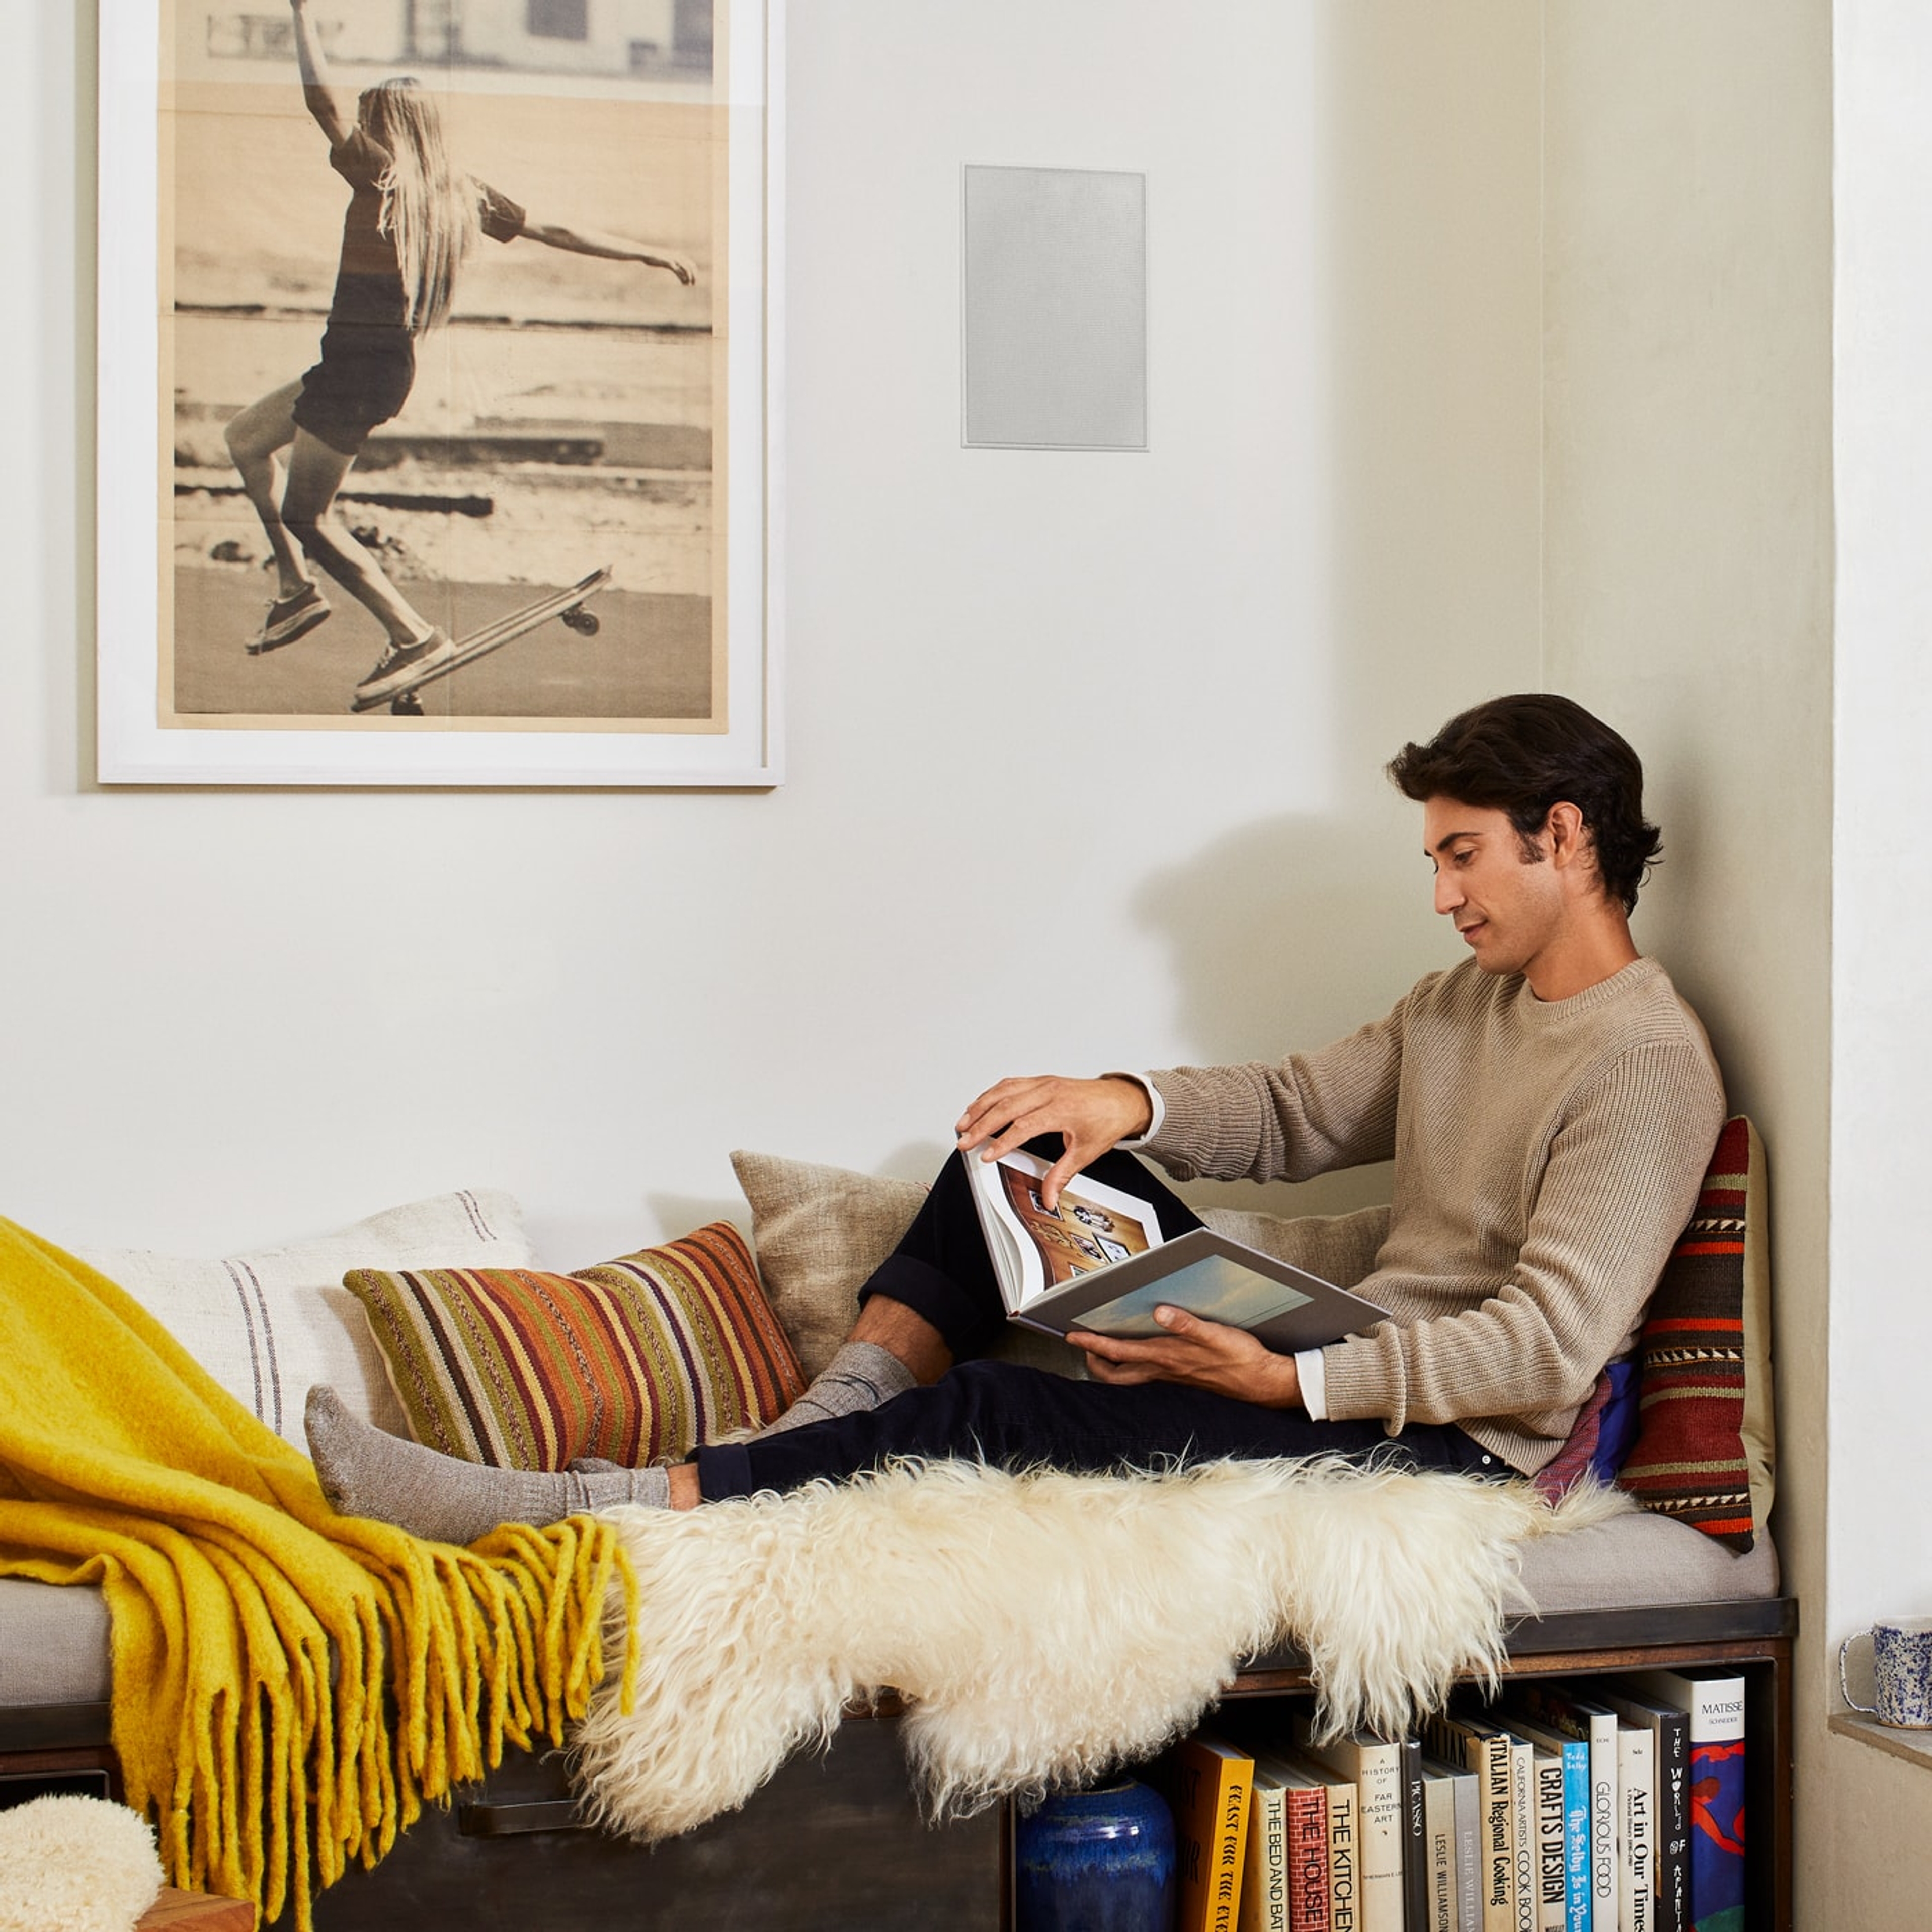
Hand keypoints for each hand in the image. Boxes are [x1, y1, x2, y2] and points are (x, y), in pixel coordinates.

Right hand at [644, 250, 696, 284]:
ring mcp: (673, 259)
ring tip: (689, 285)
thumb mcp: (666, 262)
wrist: (647, 253)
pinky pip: (678, 271)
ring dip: (689, 277)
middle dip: (694, 275)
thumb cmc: (656, 258)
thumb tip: (677, 272)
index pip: (691, 263)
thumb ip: (673, 266)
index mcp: (678, 255)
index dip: (694, 272)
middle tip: (694, 284)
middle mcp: (678, 256)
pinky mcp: (669, 262)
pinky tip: (683, 283)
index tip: (694, 279)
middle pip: (690, 266)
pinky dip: (681, 277)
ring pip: (686, 269)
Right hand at [955, 1074, 1151, 1208]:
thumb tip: (1048, 1197)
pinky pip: (1010, 1083)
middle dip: (980, 1125)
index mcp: (1061, 1109)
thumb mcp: (1086, 1152)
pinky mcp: (1041, 1081)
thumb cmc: (1107, 1119)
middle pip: (1006, 1106)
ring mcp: (1043, 1083)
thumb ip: (1062, 1174)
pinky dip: (991, 1094)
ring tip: (964, 1123)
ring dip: (980, 1106)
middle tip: (964, 1140)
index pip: (1023, 1126)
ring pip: (1003, 1091)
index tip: (987, 1154)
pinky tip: (980, 1104)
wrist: (1123, 1098)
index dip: (1001, 1142)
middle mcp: (1049, 1092)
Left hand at [1068, 1306, 1303, 1406]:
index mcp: (1166, 1357)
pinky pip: (1146, 1373)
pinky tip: (1137, 1351)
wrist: (1263, 1382)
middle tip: (1080, 1343)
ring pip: (1129, 1375)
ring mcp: (1171, 1375)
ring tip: (1100, 1347)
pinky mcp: (1181, 1375)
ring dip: (1110, 1364)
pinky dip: (1132, 1364)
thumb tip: (1159, 1311)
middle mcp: (1163, 1369)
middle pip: (1116, 1373)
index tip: (1071, 1334)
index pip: (1119, 1353)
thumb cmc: (1241, 1358)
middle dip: (1094, 1360)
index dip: (1092, 1344)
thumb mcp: (1216, 1335)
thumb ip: (1187, 1324)